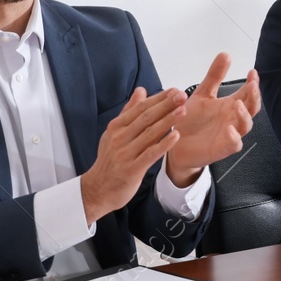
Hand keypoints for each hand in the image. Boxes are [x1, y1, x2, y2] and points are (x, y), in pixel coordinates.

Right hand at [80, 86, 186, 224]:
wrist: (97, 190)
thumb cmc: (110, 160)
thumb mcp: (115, 133)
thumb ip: (129, 111)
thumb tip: (141, 90)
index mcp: (117, 127)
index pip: (140, 108)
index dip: (158, 98)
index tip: (174, 91)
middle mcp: (120, 137)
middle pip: (146, 118)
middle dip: (165, 105)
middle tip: (181, 95)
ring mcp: (125, 153)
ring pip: (149, 133)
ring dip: (167, 121)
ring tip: (183, 111)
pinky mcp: (132, 169)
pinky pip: (150, 154)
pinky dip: (163, 144)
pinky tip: (176, 136)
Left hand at [165, 56, 261, 186]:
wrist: (175, 143)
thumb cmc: (191, 121)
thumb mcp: (202, 94)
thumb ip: (214, 76)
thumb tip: (226, 55)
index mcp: (230, 105)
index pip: (247, 92)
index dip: (253, 82)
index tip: (252, 72)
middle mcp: (232, 118)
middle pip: (252, 107)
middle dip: (254, 96)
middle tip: (251, 85)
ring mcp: (229, 134)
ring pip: (246, 125)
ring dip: (244, 115)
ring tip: (238, 104)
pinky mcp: (222, 148)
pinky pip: (234, 144)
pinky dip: (234, 138)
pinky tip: (229, 130)